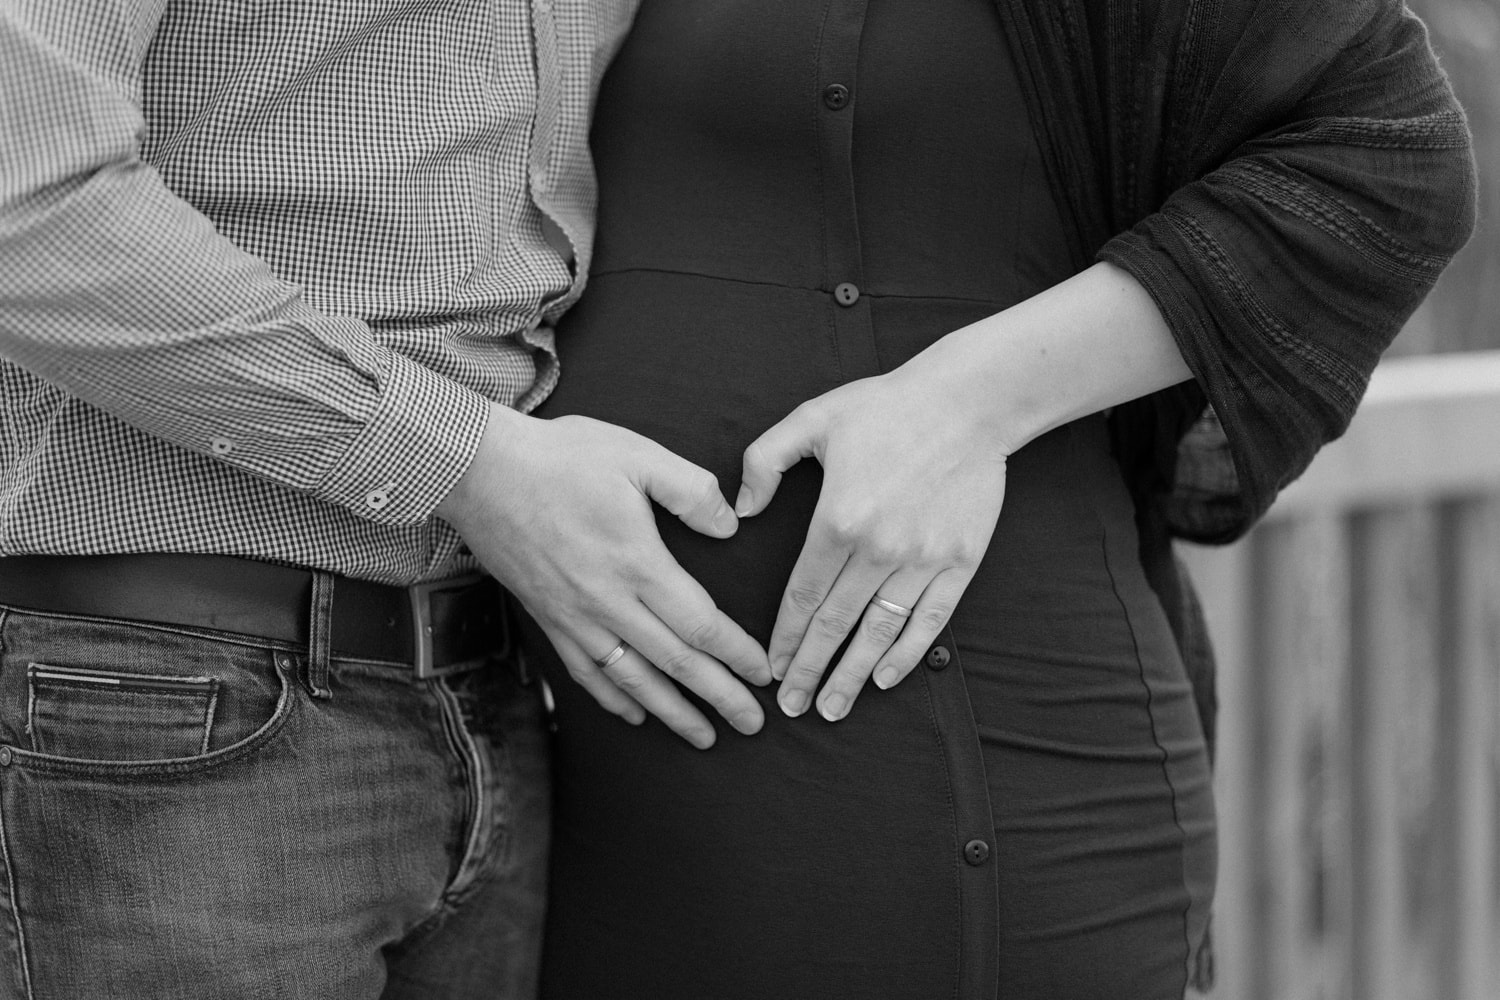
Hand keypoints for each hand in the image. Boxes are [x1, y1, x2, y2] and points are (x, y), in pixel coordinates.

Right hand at [438, 404, 770, 747]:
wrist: (478, 471)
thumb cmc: (561, 457)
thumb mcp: (637, 455)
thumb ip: (691, 490)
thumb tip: (731, 525)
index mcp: (640, 564)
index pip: (702, 624)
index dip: (738, 655)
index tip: (766, 675)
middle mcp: (609, 602)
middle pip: (676, 664)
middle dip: (720, 698)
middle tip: (754, 725)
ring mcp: (574, 616)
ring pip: (632, 680)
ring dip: (671, 713)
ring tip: (704, 738)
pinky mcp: (547, 618)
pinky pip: (585, 672)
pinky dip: (613, 699)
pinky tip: (634, 715)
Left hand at [736, 367, 1006, 721]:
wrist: (971, 400)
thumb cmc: (886, 405)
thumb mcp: (811, 418)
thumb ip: (764, 461)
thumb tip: (741, 510)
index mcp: (837, 519)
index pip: (803, 596)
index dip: (784, 637)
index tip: (769, 668)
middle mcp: (879, 548)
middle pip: (836, 626)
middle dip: (809, 670)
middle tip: (790, 707)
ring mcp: (924, 559)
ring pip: (880, 632)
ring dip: (853, 675)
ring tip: (832, 709)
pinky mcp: (961, 561)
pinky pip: (930, 620)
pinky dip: (907, 654)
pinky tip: (886, 679)